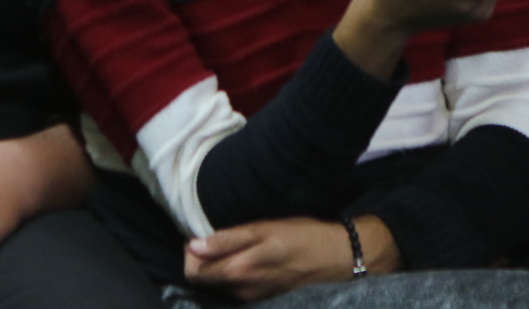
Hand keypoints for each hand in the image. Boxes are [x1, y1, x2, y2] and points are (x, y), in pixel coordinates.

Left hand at [184, 216, 398, 301]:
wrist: (338, 258)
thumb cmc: (301, 237)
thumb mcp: (262, 229)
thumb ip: (226, 240)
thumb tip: (193, 245)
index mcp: (237, 272)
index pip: (193, 272)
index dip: (190, 253)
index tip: (199, 235)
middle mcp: (241, 292)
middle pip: (204, 280)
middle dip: (202, 260)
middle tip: (215, 238)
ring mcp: (253, 298)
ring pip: (220, 285)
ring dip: (219, 266)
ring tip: (234, 245)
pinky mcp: (264, 298)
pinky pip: (237, 288)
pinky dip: (234, 273)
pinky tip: (248, 257)